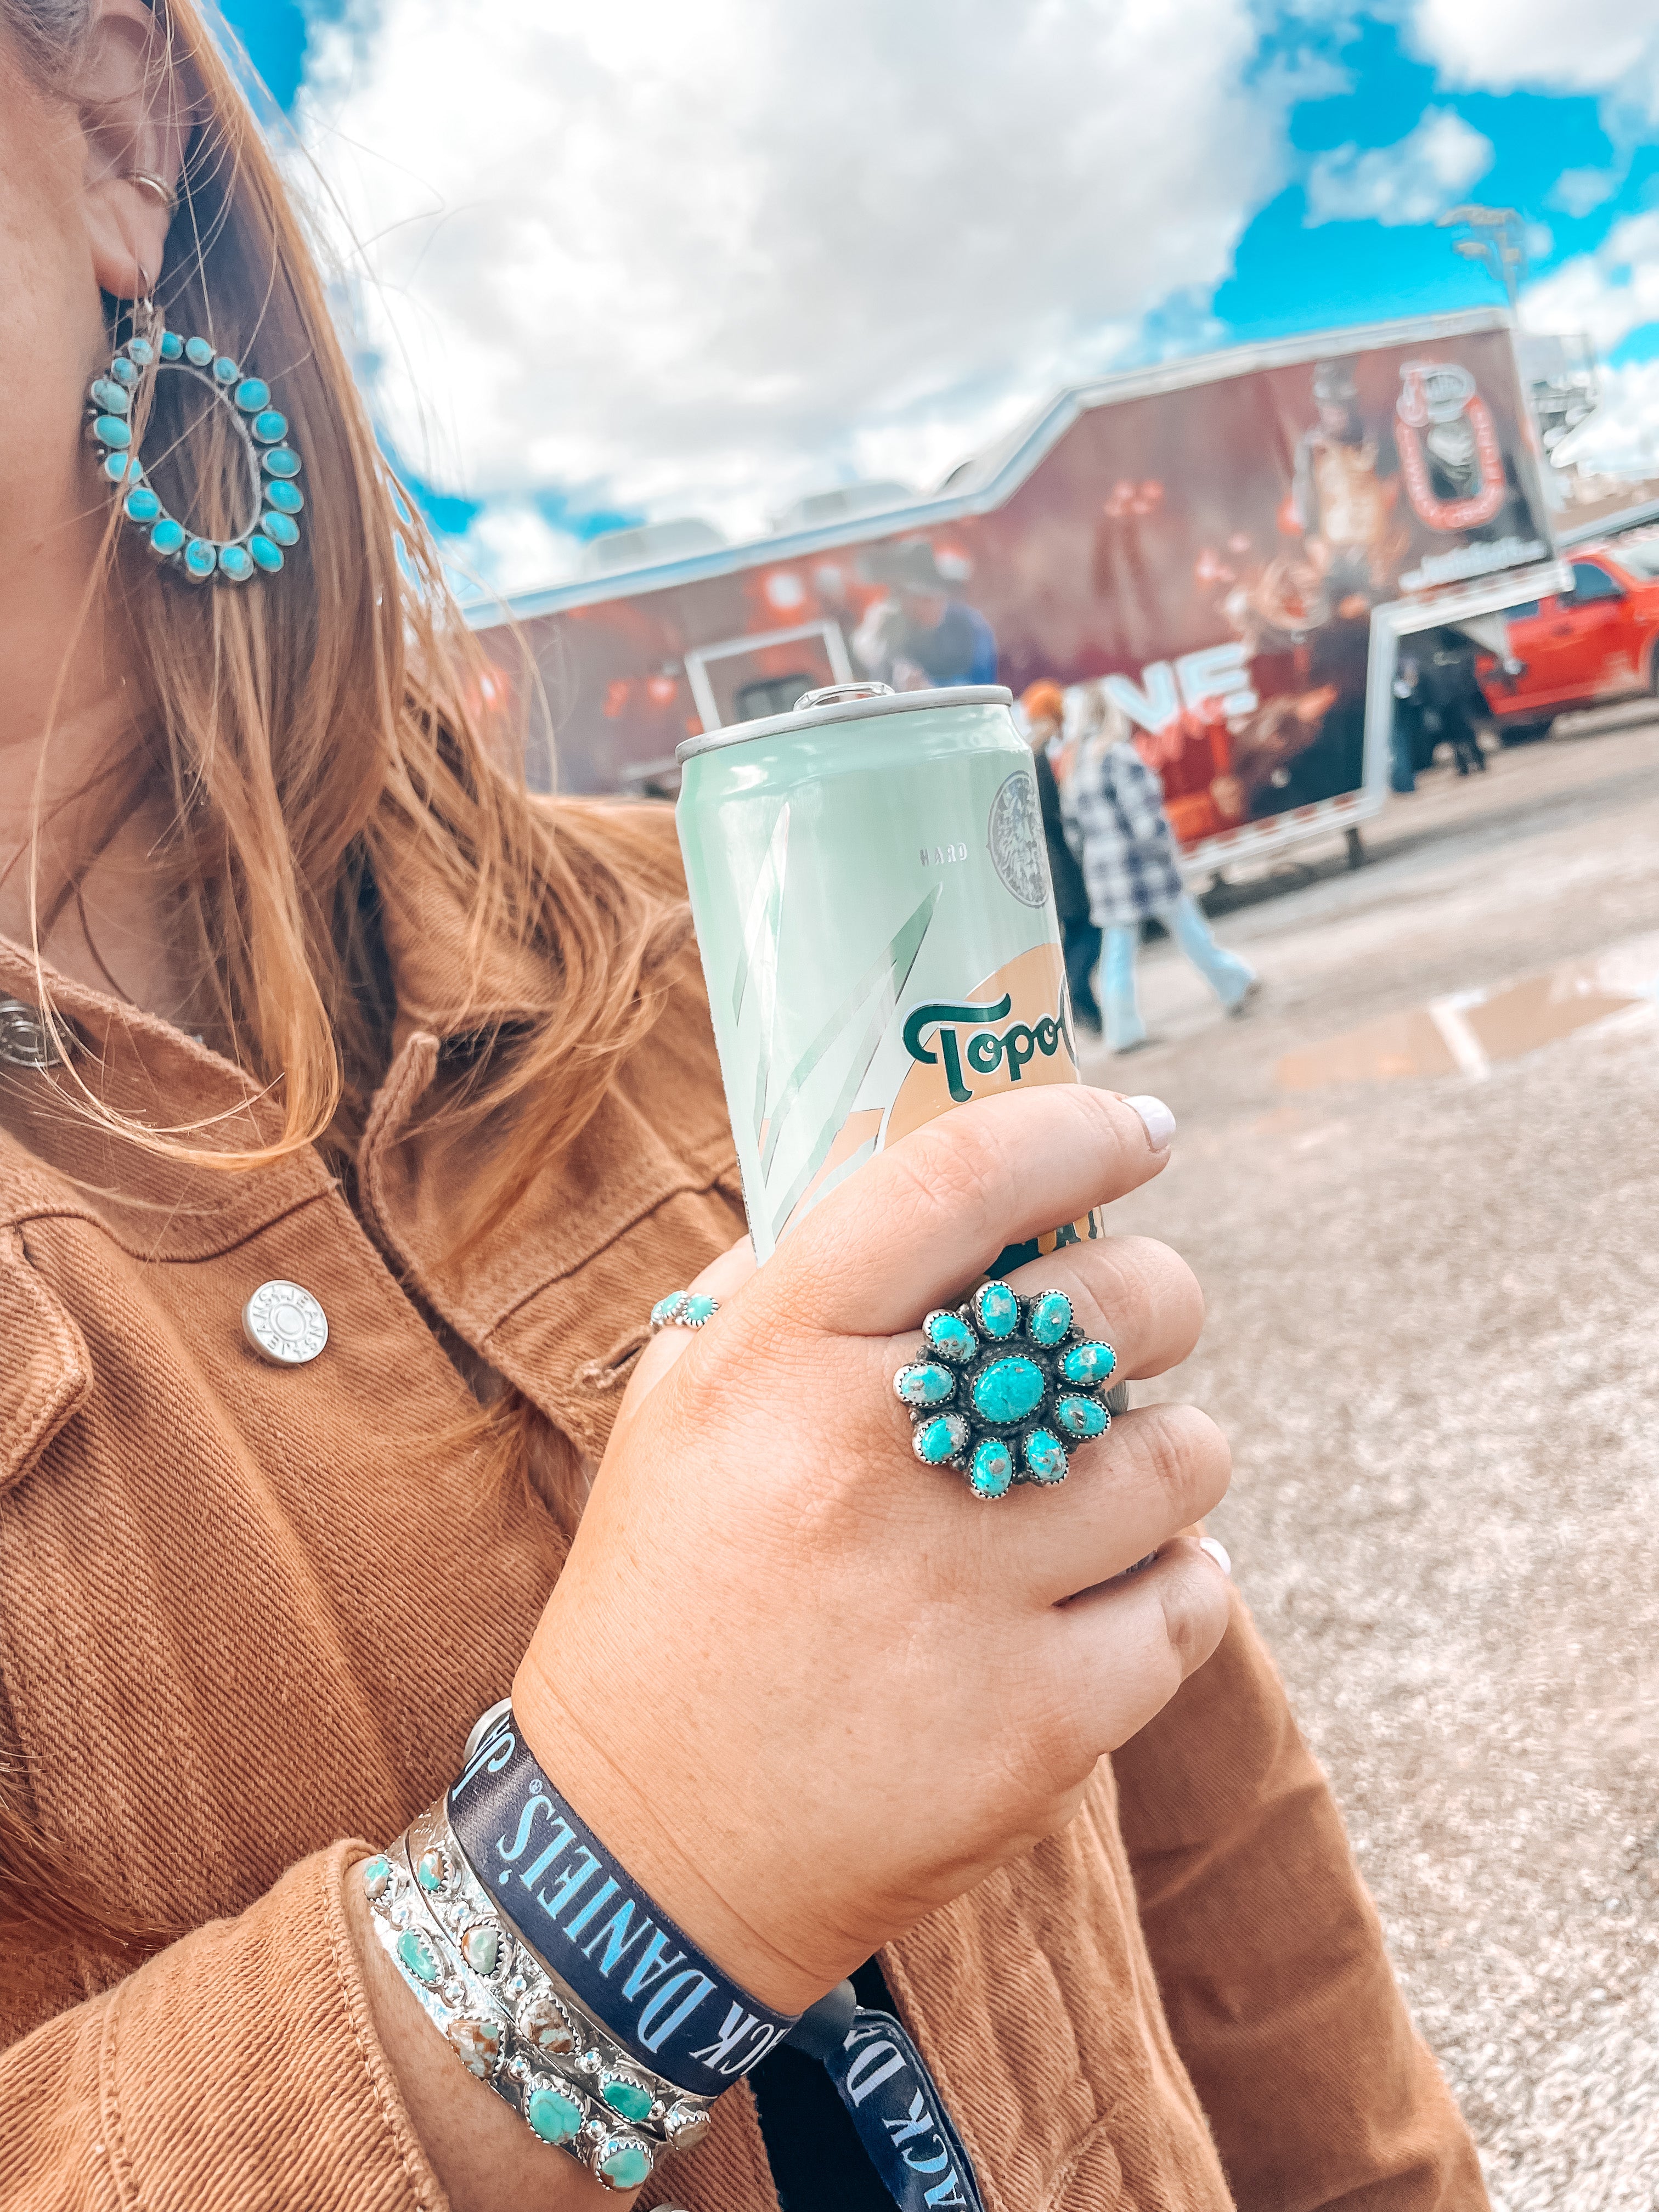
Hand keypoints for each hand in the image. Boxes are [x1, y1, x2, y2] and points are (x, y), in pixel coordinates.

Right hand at [515, 1085, 1231, 2012]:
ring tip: (1099, 1488)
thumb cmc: (671, 1601)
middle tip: (1122, 1335)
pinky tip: (1105, 1599)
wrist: (646, 1855)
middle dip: (1154, 1298)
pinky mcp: (1041, 1724)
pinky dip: (1174, 1588)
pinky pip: (1197, 1600)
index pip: (957, 1177)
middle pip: (1119, 1307)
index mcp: (775, 1360)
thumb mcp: (679, 1408)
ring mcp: (967, 1597)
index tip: (1133, 1130)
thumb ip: (787, 1278)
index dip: (1073, 1128)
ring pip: (1184, 1453)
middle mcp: (872, 1458)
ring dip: (1165, 1455)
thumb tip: (917, 1168)